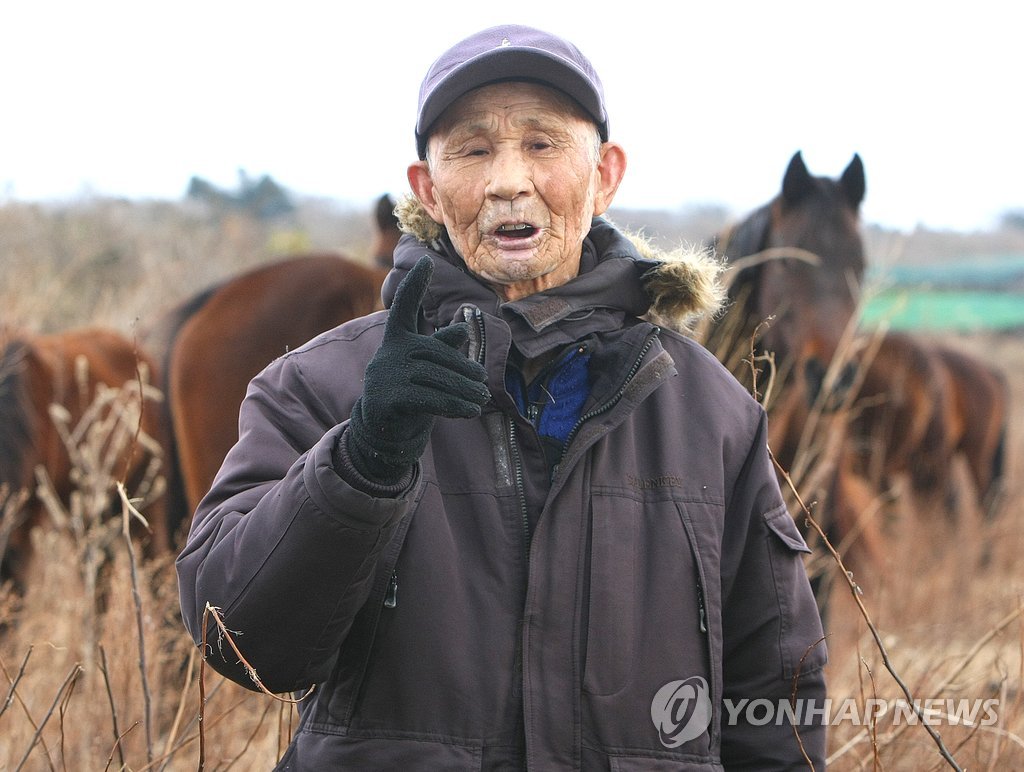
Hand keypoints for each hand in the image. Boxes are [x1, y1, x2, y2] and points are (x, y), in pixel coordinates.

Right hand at [345, 256, 489, 483]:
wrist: (382, 429)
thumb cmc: (409, 391)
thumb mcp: (426, 367)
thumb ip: (441, 348)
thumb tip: (462, 330)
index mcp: (396, 338)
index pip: (405, 306)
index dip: (416, 284)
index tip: (428, 261)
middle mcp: (389, 351)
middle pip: (437, 354)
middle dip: (463, 370)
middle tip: (483, 382)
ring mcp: (386, 374)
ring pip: (437, 378)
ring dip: (464, 391)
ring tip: (481, 399)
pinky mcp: (389, 398)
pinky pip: (430, 399)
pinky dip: (454, 405)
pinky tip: (470, 410)